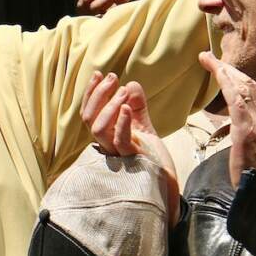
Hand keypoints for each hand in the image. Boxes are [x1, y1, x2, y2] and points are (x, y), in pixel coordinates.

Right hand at [80, 71, 178, 225]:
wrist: (167, 181)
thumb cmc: (152, 156)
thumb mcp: (144, 126)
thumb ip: (138, 105)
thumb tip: (131, 83)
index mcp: (106, 136)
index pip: (89, 113)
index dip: (91, 93)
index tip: (100, 74)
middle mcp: (106, 145)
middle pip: (89, 119)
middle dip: (98, 95)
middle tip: (113, 77)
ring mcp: (117, 153)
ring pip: (98, 129)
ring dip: (108, 106)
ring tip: (123, 91)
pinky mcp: (132, 158)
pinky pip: (121, 140)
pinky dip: (122, 122)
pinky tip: (128, 107)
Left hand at [198, 52, 255, 188]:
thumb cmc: (253, 171)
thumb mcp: (250, 144)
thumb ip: (243, 129)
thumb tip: (231, 120)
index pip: (252, 90)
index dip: (236, 76)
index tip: (222, 66)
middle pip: (248, 84)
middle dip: (228, 68)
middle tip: (209, 57)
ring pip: (242, 87)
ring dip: (224, 71)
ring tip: (209, 60)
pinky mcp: (247, 129)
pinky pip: (237, 100)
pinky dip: (227, 84)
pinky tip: (218, 74)